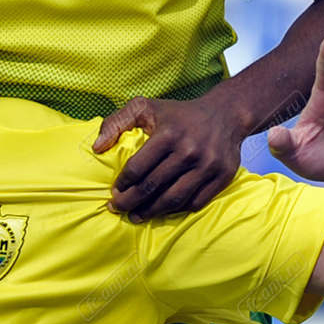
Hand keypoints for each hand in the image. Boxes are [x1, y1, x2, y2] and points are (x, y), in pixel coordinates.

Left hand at [95, 94, 249, 219]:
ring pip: (174, 199)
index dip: (122, 184)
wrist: (226, 114)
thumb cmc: (179, 113)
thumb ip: (116, 122)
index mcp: (168, 134)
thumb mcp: (144, 107)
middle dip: (130, 202)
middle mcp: (189, 151)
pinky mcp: (223, 176)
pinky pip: (196, 201)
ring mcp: (207, 165)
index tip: (114, 192)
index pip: (137, 168)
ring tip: (137, 216)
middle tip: (118, 209)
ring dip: (152, 212)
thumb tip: (97, 148)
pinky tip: (164, 210)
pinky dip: (178, 210)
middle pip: (153, 187)